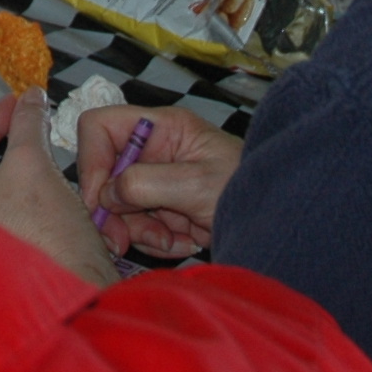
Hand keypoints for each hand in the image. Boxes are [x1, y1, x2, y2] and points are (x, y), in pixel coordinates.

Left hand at [0, 92, 115, 286]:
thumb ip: (27, 124)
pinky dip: (8, 186)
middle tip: (12, 114)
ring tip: (24, 139)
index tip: (11, 104)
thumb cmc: (45, 240)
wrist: (74, 295)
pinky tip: (30, 175)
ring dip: (1, 159)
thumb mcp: (34, 166)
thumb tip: (31, 99)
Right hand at [78, 103, 240, 259]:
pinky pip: (140, 225)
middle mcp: (154, 151)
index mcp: (161, 128)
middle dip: (113, 210)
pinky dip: (156, 240)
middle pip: (105, 174)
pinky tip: (184, 243)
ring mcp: (158, 181)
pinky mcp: (165, 208)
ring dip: (138, 230)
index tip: (98, 198)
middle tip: (119, 240)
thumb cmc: (248, 190)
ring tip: (171, 241)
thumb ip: (145, 184)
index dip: (91, 160)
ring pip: (119, 206)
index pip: (101, 127)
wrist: (280, 224)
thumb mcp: (196, 185)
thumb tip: (105, 194)